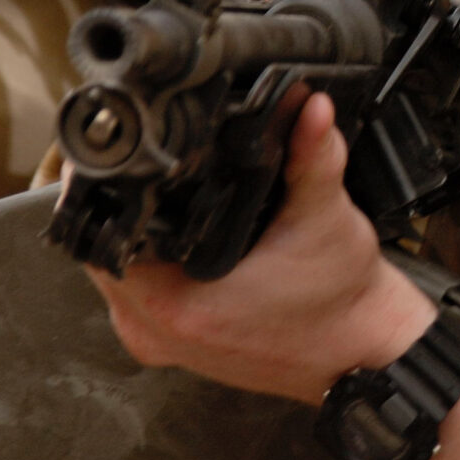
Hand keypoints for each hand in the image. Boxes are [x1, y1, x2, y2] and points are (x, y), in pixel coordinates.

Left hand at [86, 92, 434, 404]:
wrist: (362, 353)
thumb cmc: (342, 301)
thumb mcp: (326, 217)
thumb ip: (313, 156)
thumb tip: (308, 106)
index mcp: (178, 306)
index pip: (101, 239)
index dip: (96, 191)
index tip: (107, 153)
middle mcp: (157, 331)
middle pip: (99, 253)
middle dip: (113, 205)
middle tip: (130, 158)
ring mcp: (162, 343)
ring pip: (113, 274)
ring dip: (125, 233)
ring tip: (146, 188)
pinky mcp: (176, 344)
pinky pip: (134, 293)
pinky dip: (143, 259)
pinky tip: (166, 230)